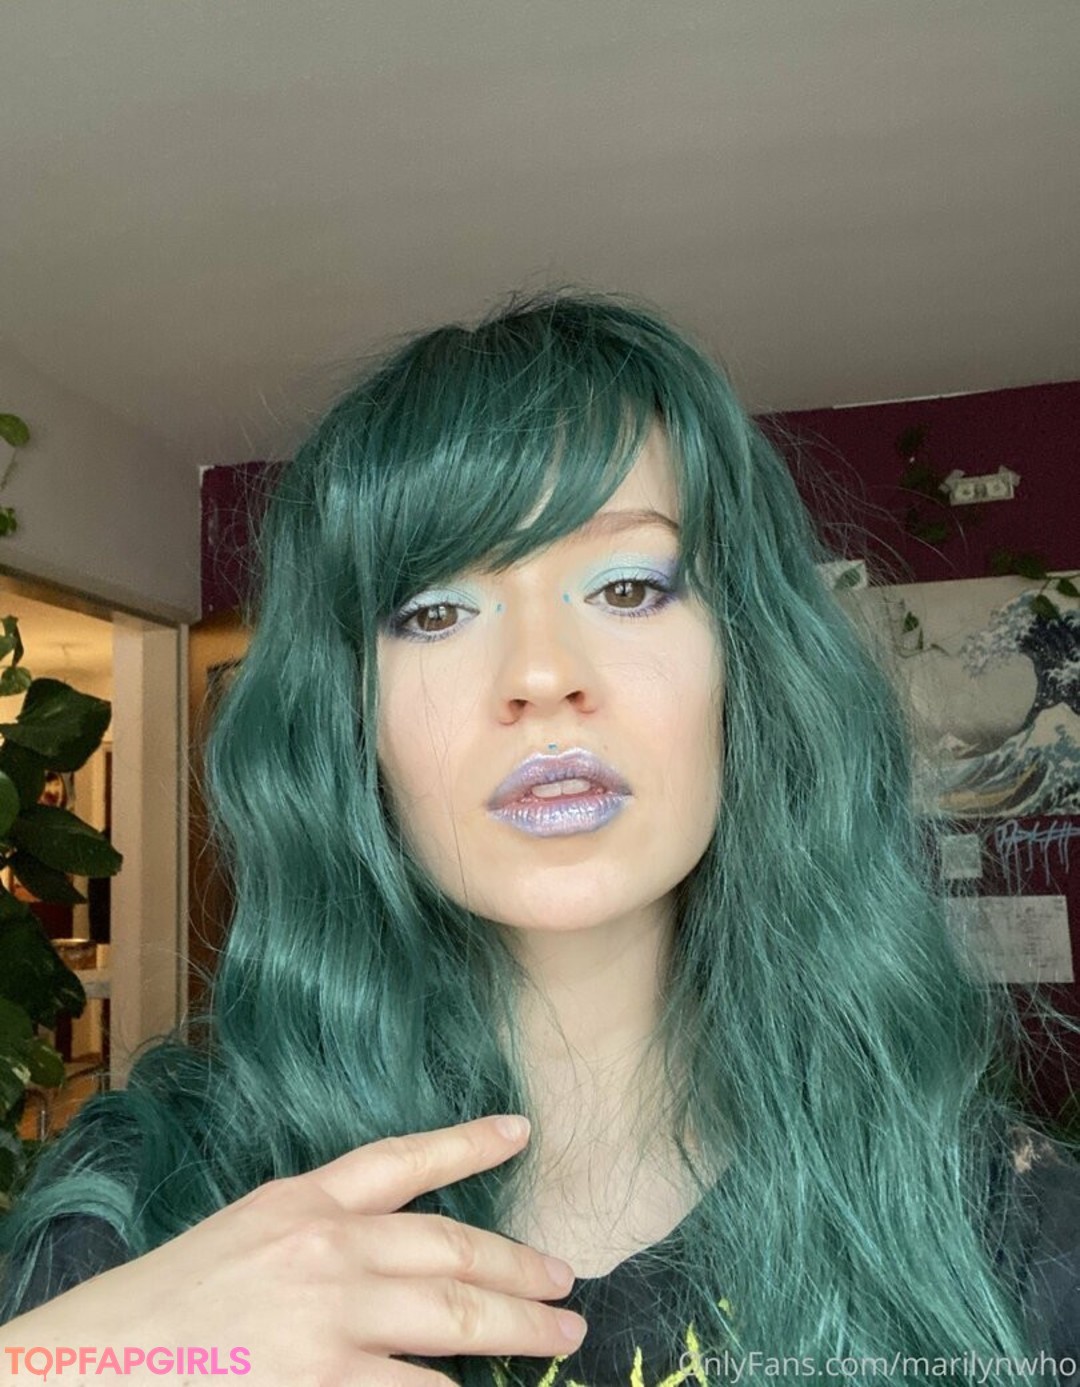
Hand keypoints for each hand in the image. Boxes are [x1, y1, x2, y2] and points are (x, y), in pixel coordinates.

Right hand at [12, 1115, 585, 1385]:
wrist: (87, 1369)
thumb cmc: (159, 1311)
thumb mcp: (243, 1241)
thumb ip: (320, 1236)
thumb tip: (397, 1256)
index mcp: (298, 1201)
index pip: (402, 1160)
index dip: (468, 1142)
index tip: (521, 1130)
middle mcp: (324, 1249)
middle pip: (450, 1247)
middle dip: (518, 1266)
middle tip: (566, 1280)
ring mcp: (329, 1320)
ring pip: (453, 1319)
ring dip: (517, 1330)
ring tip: (560, 1333)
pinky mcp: (322, 1385)